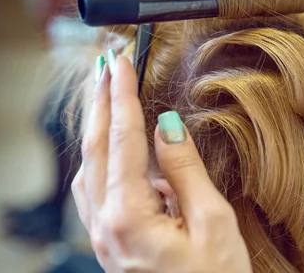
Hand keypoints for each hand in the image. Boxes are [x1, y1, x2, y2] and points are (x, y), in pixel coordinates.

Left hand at [72, 53, 251, 272]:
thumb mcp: (212, 224)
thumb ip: (185, 169)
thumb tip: (167, 124)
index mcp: (128, 217)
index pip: (122, 139)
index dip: (121, 96)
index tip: (119, 62)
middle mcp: (105, 226)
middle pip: (95, 148)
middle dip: (99, 102)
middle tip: (105, 64)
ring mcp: (104, 236)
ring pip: (91, 167)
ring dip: (98, 127)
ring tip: (108, 95)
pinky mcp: (112, 243)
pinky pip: (97, 190)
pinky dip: (104, 157)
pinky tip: (118, 149)